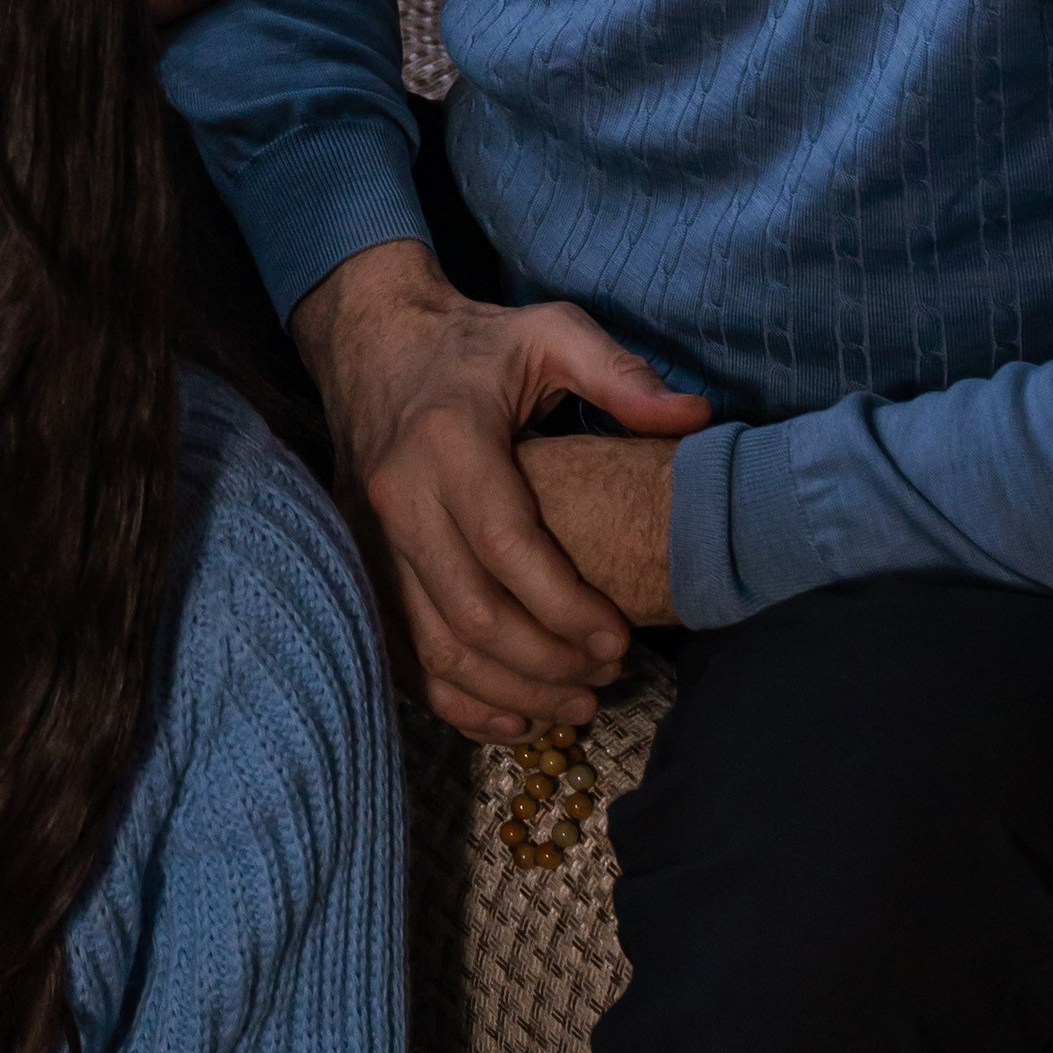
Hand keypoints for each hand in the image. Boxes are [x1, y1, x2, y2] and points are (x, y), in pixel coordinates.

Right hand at [294, 239, 709, 740]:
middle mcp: (398, 495)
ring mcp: (368, 535)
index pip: (507, 548)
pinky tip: (510, 718)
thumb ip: (621, 377)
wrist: (368, 339)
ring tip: (573, 705)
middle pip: (471, 612)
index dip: (567, 608)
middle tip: (606, 680)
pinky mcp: (358, 561)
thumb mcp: (552, 334)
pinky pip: (398, 650)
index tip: (621, 641)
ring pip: (432, 644)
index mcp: (450, 441)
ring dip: (505, 691)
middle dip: (546, 662)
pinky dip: (451, 698)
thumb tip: (695, 416)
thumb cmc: (474, 344)